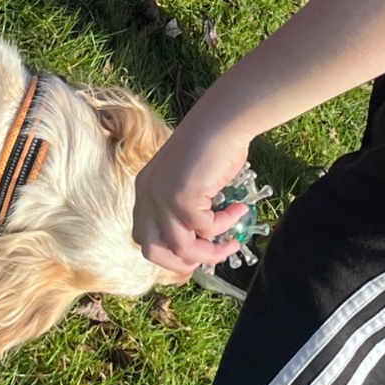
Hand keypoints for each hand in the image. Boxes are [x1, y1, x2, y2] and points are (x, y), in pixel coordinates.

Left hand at [133, 115, 252, 276]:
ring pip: (182, 247)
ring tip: (232, 243)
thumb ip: (183, 206)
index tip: (191, 258)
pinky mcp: (182, 200)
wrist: (220, 122)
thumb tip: (200, 239)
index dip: (166, 253)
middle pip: (152, 250)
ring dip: (211, 252)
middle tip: (205, 263)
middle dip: (180, 263)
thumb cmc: (210, 146)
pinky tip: (240, 209)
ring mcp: (162, 199)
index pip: (144, 235)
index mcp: (144, 190)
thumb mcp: (186, 180)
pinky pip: (207, 229)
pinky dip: (226, 225)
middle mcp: (146, 196)